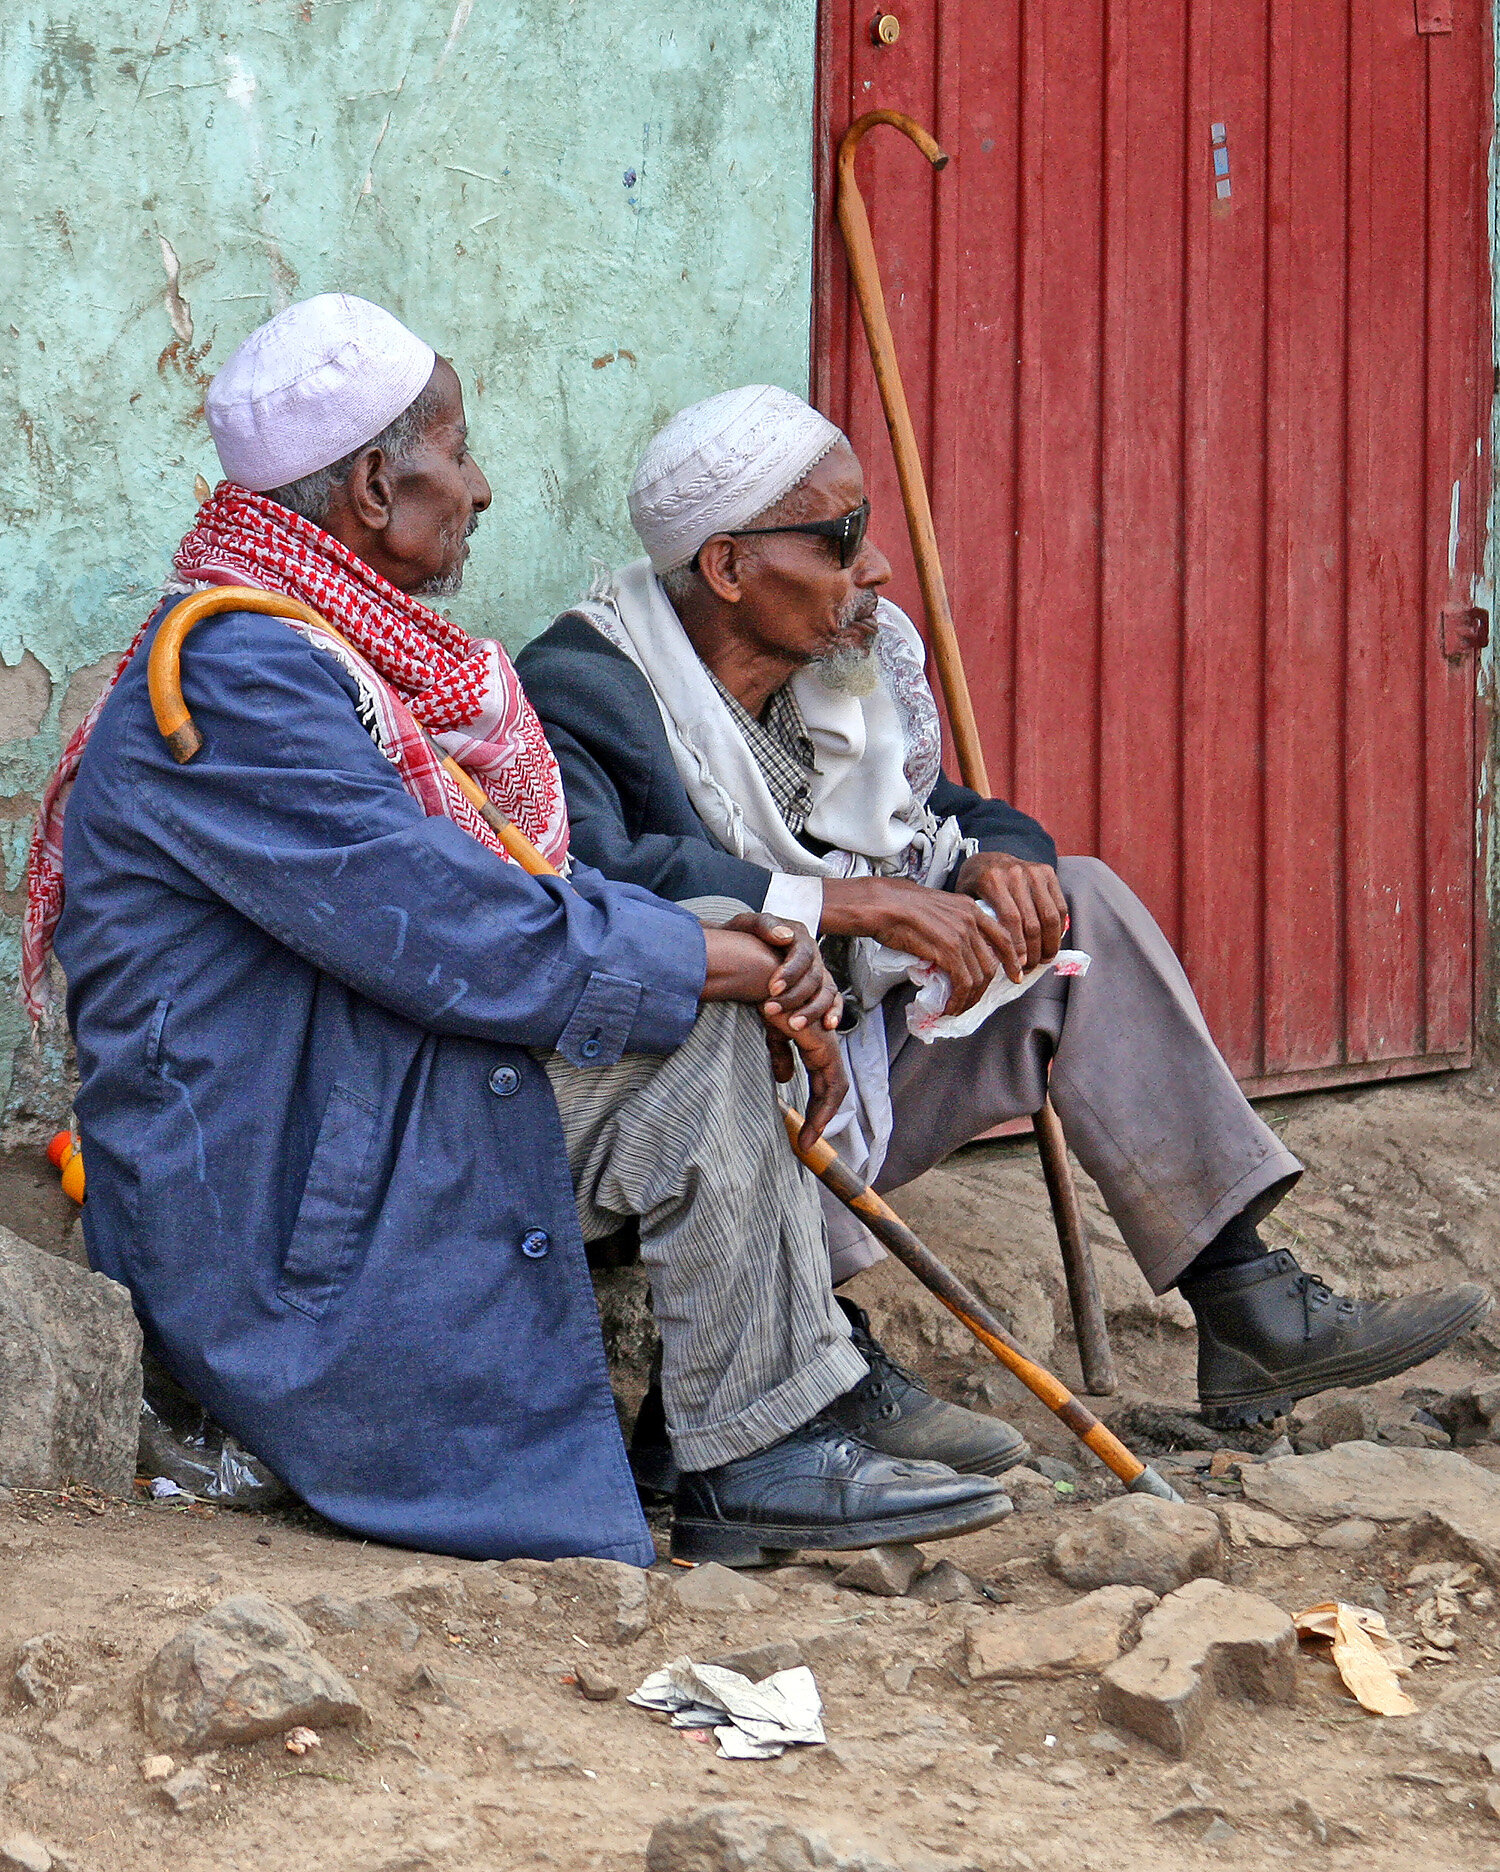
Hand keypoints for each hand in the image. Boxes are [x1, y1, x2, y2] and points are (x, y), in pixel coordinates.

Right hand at [700, 915, 846, 1145]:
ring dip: (822, 1116)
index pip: (820, 1078)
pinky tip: (810, 1123)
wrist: (762, 978)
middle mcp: (822, 1042)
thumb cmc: (763, 998)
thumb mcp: (771, 1034)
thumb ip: (779, 1054)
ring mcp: (826, 1043)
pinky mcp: (822, 1044)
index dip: (814, 1105)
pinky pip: (832, 1081)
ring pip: (835, 1087)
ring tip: (807, 1140)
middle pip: (831, 1086)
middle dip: (821, 1116)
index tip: (801, 1131)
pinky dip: (823, 1105)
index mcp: (811, 1041)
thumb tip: (784, 1078)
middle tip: (806, 1143)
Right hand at [820, 873, 1009, 1014]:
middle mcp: (971, 920)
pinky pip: (963, 983)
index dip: (1012, 959)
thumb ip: (952, 923)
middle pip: (992, 961)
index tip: (1015, 974)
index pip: (1003, 936)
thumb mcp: (936, 906)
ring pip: (979, 976)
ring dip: (969, 998)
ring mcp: (961, 936)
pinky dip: (959, 1000)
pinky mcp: (948, 951)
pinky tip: (950, 1007)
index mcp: (970, 908)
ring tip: (958, 1007)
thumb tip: (953, 948)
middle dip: (987, 987)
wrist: (882, 904)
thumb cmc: (898, 904)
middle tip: (977, 1000)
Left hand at [954, 852, 1067, 979]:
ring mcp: (1034, 871)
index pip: (1011, 920)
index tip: (1018, 967)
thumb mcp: (968, 902)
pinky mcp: (1048, 872)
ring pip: (1050, 916)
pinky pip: (1060, 906)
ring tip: (1044, 959)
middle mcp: (1015, 873)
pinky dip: (1058, 929)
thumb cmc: (975, 887)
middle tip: (1029, 968)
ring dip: (1049, 943)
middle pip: (1032, 921)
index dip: (1018, 947)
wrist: (988, 859)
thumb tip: (994, 961)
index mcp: (992, 880)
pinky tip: (1051, 943)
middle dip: (1033, 951)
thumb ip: (980, 925)